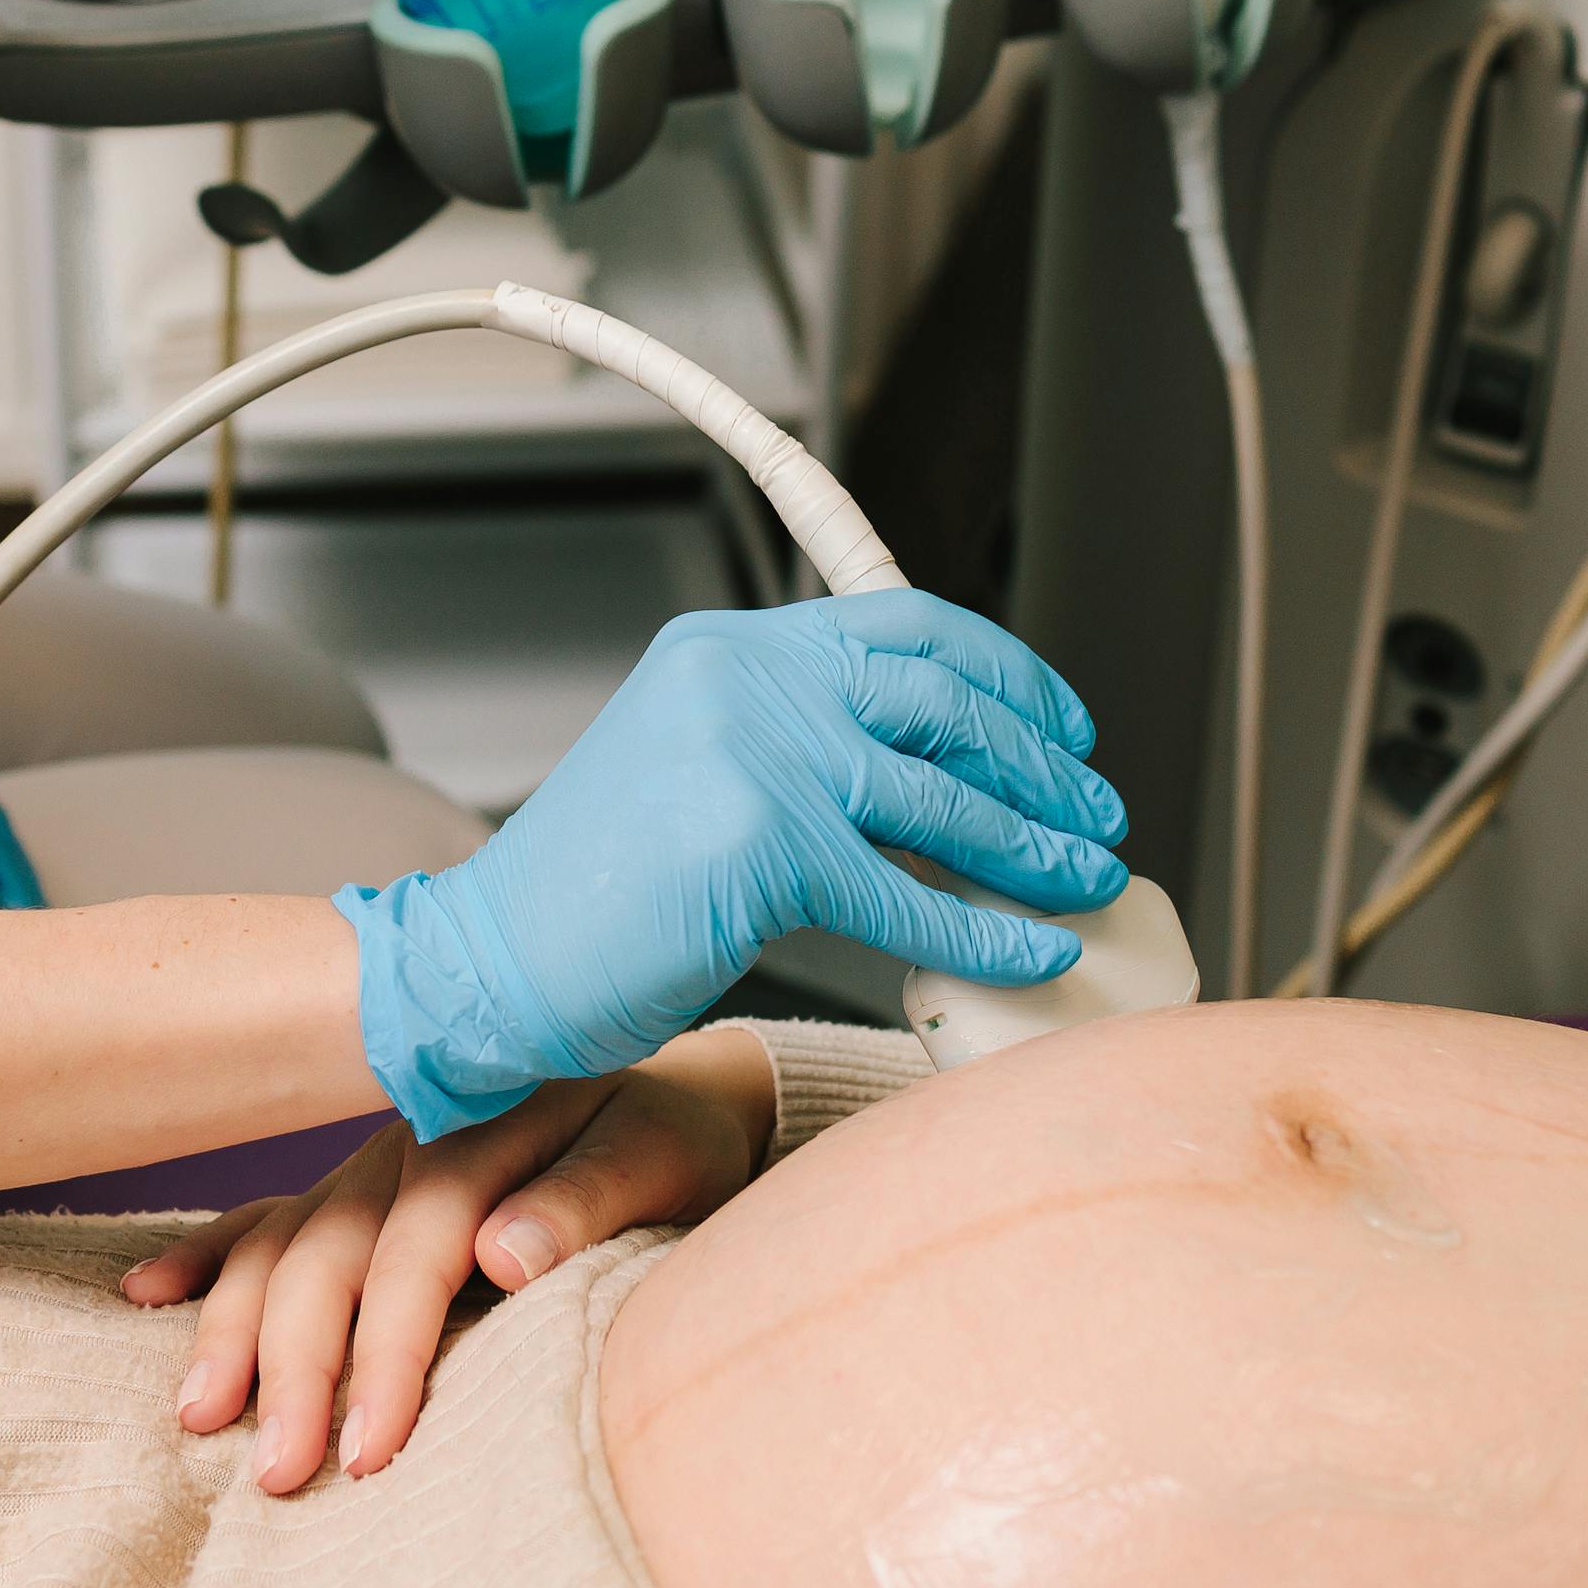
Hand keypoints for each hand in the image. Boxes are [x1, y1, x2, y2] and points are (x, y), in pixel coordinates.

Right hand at [130, 1029, 771, 1493]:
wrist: (678, 1083)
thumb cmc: (677, 1135)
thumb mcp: (664, 1158)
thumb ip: (586, 1200)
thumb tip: (502, 1254)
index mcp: (478, 1133)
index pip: (416, 1255)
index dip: (388, 1355)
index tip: (370, 1452)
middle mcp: (405, 1143)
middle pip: (326, 1255)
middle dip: (292, 1368)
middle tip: (272, 1474)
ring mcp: (369, 1161)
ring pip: (278, 1242)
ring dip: (232, 1328)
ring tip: (199, 1417)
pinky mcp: (357, 1181)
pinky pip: (265, 1213)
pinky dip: (207, 1254)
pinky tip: (146, 1298)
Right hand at [336, 590, 1124, 1136]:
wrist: (490, 961)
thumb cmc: (592, 893)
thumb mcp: (698, 769)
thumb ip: (800, 746)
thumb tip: (944, 775)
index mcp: (732, 648)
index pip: (906, 626)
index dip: (1006, 673)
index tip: (1065, 724)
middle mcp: (746, 682)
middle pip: (943, 705)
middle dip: (1042, 765)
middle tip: (1097, 813)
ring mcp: (752, 758)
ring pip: (941, 798)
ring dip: (1037, 844)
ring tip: (1090, 877)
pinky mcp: (759, 848)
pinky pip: (907, 893)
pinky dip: (988, 930)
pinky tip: (1036, 949)